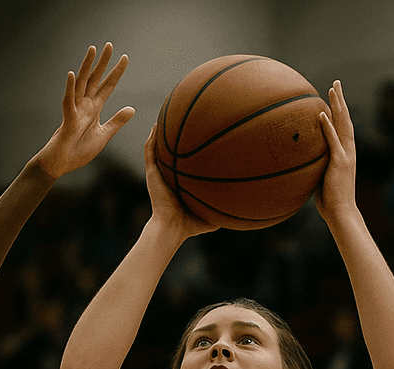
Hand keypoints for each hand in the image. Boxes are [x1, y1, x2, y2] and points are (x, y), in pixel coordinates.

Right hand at [31, 44, 135, 180]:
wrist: (61, 165)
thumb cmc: (78, 151)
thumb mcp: (103, 135)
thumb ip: (117, 122)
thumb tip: (132, 109)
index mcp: (94, 109)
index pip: (108, 87)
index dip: (116, 73)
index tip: (125, 58)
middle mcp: (85, 106)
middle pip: (95, 80)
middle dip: (102, 63)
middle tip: (109, 45)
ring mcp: (75, 111)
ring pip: (81, 84)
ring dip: (86, 67)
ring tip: (92, 50)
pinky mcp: (67, 121)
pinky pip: (68, 102)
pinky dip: (70, 89)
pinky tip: (72, 75)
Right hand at [143, 125, 217, 240]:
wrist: (172, 228)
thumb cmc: (191, 224)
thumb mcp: (211, 214)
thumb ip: (224, 208)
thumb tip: (244, 207)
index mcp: (180, 183)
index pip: (184, 163)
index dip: (189, 151)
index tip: (200, 136)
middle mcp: (169, 177)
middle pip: (171, 153)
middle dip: (175, 137)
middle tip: (183, 120)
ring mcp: (159, 174)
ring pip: (158, 149)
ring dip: (160, 133)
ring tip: (165, 116)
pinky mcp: (151, 174)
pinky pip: (150, 153)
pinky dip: (151, 139)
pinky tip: (155, 126)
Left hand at [314, 81, 356, 220]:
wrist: (341, 211)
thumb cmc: (330, 199)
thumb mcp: (321, 176)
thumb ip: (316, 164)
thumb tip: (302, 159)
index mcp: (345, 152)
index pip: (343, 125)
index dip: (339, 110)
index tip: (334, 95)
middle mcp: (348, 150)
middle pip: (345, 119)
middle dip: (340, 100)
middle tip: (336, 83)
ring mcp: (345, 155)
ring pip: (343, 124)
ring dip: (337, 106)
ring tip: (332, 89)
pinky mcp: (339, 162)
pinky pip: (333, 141)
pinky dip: (328, 127)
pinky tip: (322, 114)